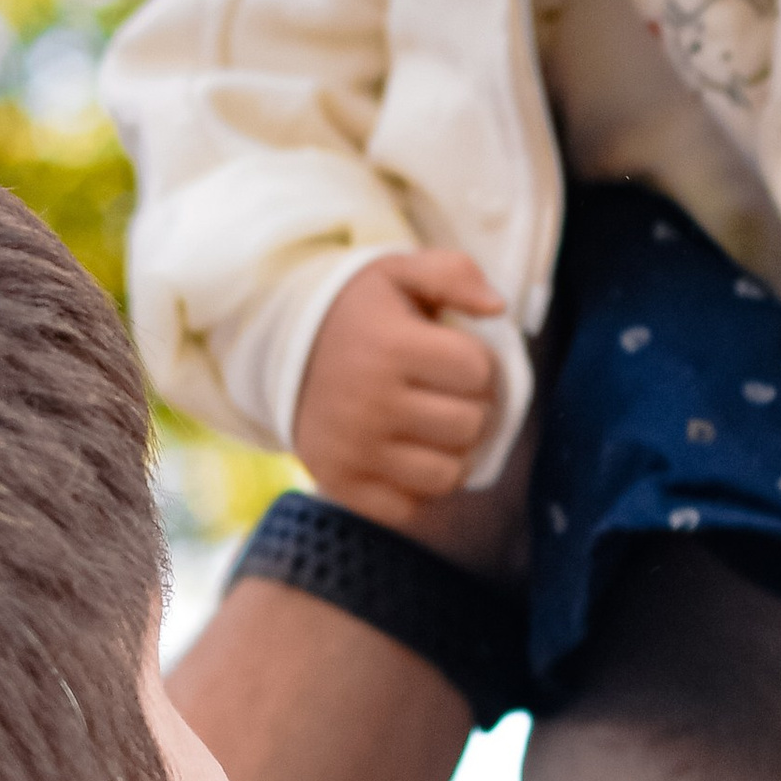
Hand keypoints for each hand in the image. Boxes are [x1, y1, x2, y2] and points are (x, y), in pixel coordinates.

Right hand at [293, 250, 504, 528]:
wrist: (281, 352)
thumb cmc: (358, 314)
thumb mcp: (399, 273)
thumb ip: (454, 273)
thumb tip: (498, 308)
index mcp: (391, 347)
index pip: (479, 371)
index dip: (479, 363)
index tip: (454, 357)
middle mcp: (370, 403)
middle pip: (470, 425)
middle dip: (472, 408)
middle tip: (449, 395)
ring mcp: (354, 450)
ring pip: (447, 474)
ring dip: (452, 453)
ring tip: (434, 428)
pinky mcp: (341, 484)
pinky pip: (410, 507)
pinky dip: (418, 488)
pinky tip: (407, 455)